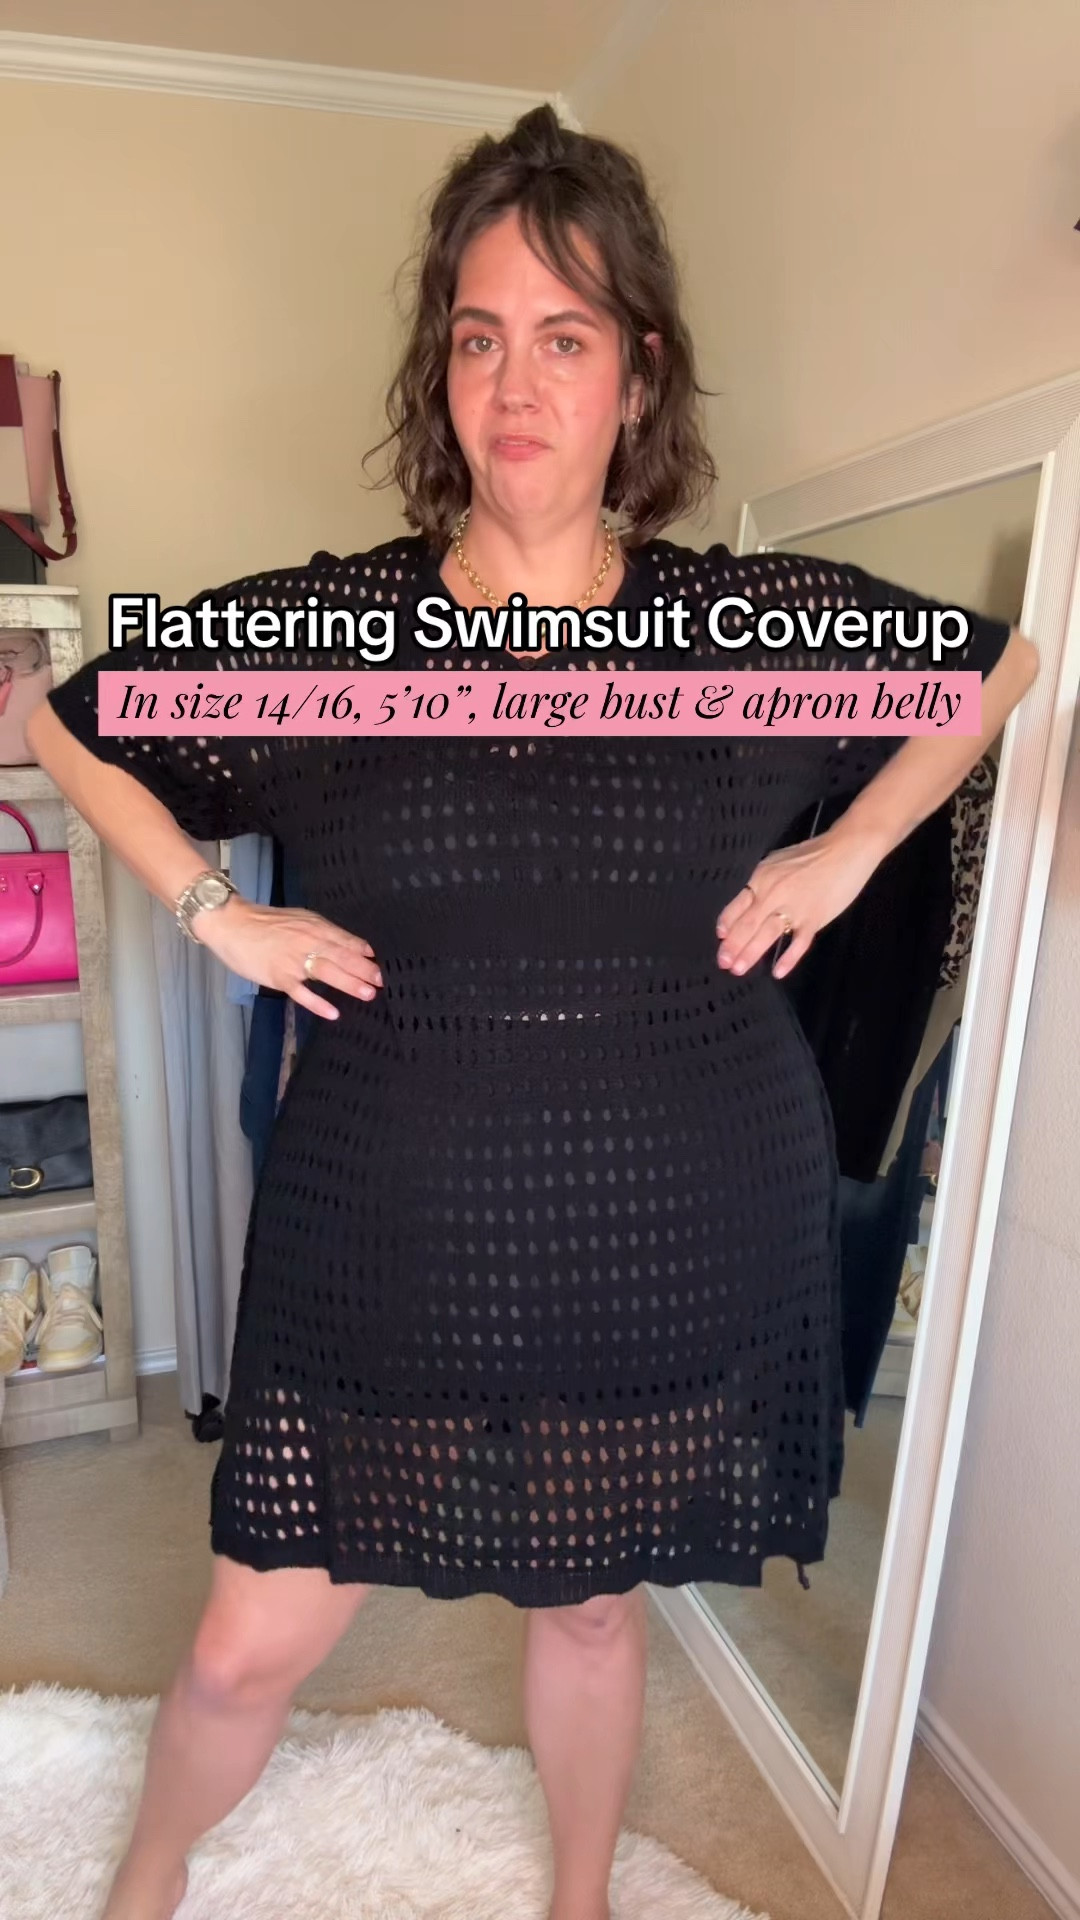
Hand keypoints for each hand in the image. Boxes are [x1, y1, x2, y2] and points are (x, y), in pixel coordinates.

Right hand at [189, 899, 382, 1020]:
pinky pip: (301, 992)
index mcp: (314, 926)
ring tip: (368, 994)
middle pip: (342, 956)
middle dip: (364, 969)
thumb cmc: (265, 923)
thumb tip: (349, 945)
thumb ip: (322, 931)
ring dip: (350, 983)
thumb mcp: (299, 919)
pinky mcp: (278, 976)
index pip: (346, 939)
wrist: (232, 923)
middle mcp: (308, 941)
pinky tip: (333, 1013)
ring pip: (327, 972)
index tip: (382, 963)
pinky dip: (317, 1003)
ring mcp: (293, 960)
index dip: (364, 952)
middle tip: (382, 982)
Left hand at [715, 824, 884, 979]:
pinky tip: (778, 972)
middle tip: (724, 963)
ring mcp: (794, 907)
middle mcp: (772, 894)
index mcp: (761, 879)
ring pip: (766, 934)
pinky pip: (799, 942)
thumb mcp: (777, 863)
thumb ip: (763, 883)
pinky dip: (788, 958)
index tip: (721, 939)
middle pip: (747, 924)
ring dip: (750, 953)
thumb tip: (749, 904)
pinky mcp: (814, 918)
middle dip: (732, 946)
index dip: (726, 925)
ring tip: (738, 969)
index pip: (736, 906)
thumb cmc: (812, 854)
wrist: (846, 849)